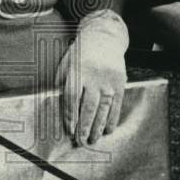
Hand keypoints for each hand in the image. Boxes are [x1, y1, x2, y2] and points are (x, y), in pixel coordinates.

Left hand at [56, 10, 129, 144]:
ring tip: (93, 139)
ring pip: (104, 108)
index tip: (70, 130)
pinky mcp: (120, 83)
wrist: (104, 37)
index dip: (71, 116)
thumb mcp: (67, 62)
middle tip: (81, 141)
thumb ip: (62, 81)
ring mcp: (109, 80)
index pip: (73, 98)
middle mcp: (95, 77)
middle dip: (85, 126)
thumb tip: (59, 104)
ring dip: (98, 126)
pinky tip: (108, 129)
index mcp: (78, 71)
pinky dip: (112, 119)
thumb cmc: (81, 51)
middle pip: (89, 106)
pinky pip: (116, 105)